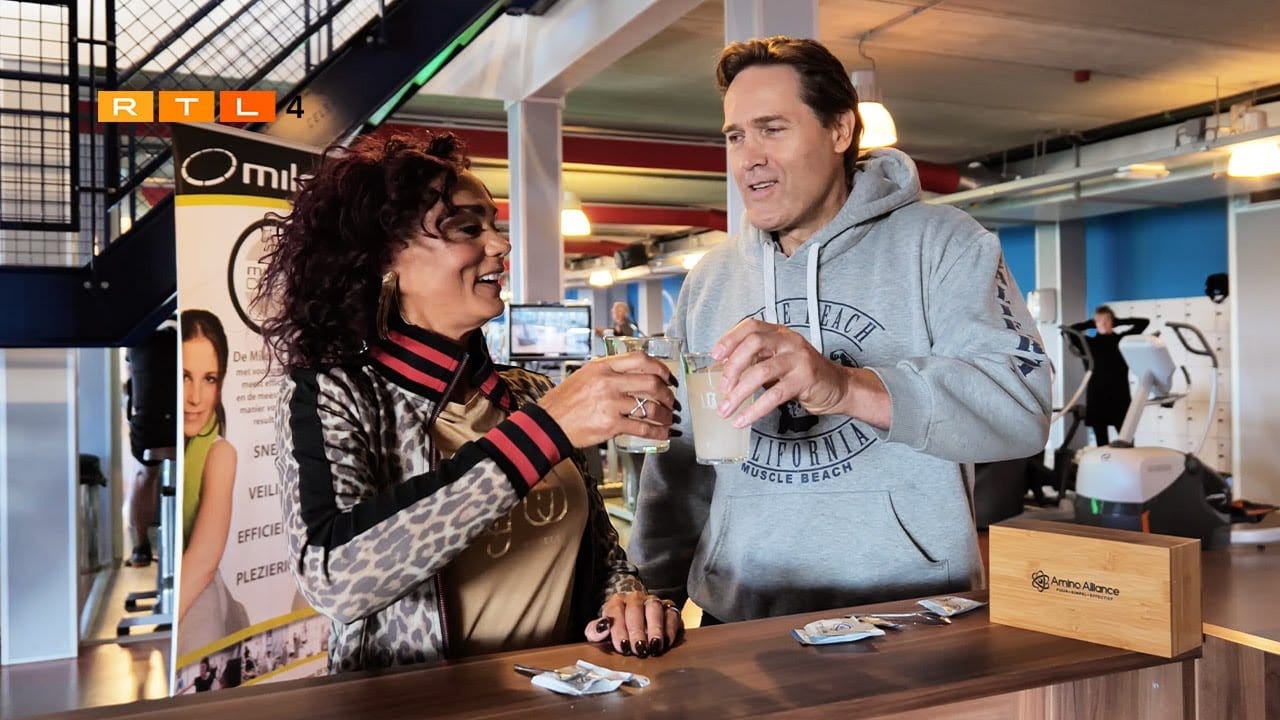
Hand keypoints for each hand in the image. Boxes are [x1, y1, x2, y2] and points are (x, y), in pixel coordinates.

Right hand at [538, 351, 679, 447]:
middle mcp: (608, 382)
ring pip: (651, 407)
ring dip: (665, 415)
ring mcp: (611, 403)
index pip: (640, 359)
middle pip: (651, 382)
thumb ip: (608, 371)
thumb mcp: (585, 375)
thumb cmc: (565, 401)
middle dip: (668, 393)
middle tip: (672, 400)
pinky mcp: (611, 424)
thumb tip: (634, 372)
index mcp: (603, 366)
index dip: (661, 368)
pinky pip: (643, 428)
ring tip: (668, 419)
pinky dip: (658, 432)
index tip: (668, 377)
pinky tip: (663, 434)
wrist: (548, 423)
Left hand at [584, 592, 682, 657]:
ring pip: (654, 608)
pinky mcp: (670, 609)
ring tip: (654, 646)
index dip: (618, 629)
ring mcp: (654, 602)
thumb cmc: (617, 631)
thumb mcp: (601, 633)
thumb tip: (603, 627)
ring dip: (654, 628)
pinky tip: (666, 643)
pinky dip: (670, 629)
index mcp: (617, 602)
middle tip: (638, 649)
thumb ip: (595, 631)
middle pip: (635, 609)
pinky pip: (672, 614)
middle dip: (636, 630)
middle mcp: (635, 598)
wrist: (637, 626)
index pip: (615, 611)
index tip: (622, 646)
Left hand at [713, 318, 889, 428]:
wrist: (838, 387)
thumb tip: (722, 372)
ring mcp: (798, 359)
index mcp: (779, 333)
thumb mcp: (777, 361)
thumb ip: (755, 361)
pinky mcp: (805, 380)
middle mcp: (789, 341)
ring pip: (761, 371)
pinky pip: (774, 395)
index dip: (730, 338)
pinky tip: (743, 419)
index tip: (715, 356)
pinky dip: (755, 409)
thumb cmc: (802, 374)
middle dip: (733, 366)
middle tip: (723, 386)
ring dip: (739, 392)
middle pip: (754, 343)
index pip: (750, 326)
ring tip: (726, 408)